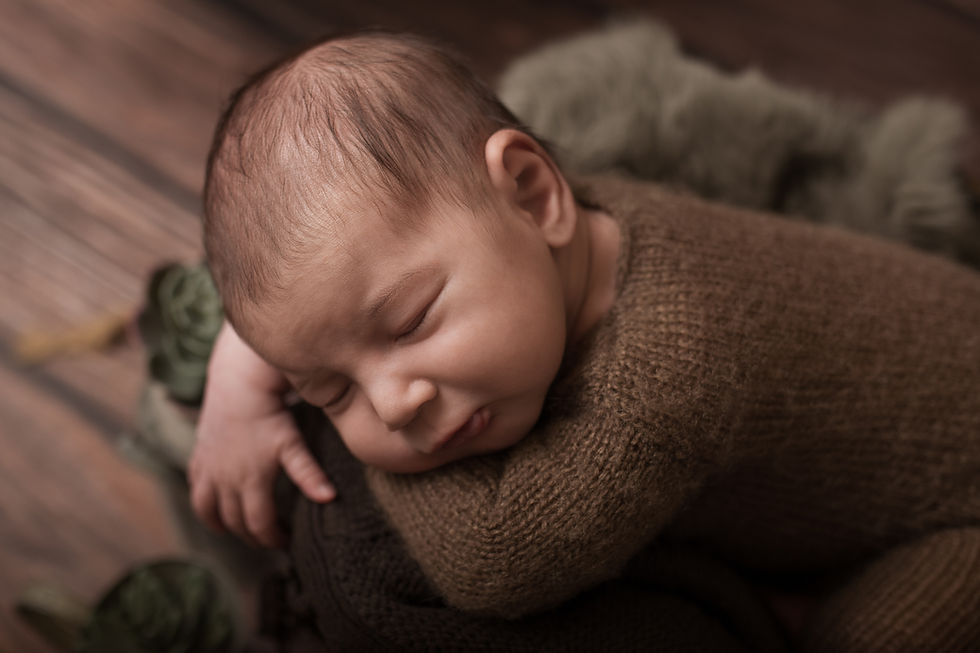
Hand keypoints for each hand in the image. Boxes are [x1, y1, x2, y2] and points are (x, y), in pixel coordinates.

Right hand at [188, 322, 334, 547]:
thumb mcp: (293, 444)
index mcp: (251, 481)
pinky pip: (195, 491)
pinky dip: (204, 506)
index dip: (272, 538)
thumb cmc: (270, 416)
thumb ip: (309, 474)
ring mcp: (208, 470)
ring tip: (238, 531)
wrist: (238, 386)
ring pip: (208, 511)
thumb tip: (330, 498)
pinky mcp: (199, 458)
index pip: (259, 524)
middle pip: (235, 523)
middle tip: (269, 538)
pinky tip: (216, 507)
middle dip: (252, 536)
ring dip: (222, 526)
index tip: (286, 541)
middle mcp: (225, 480)